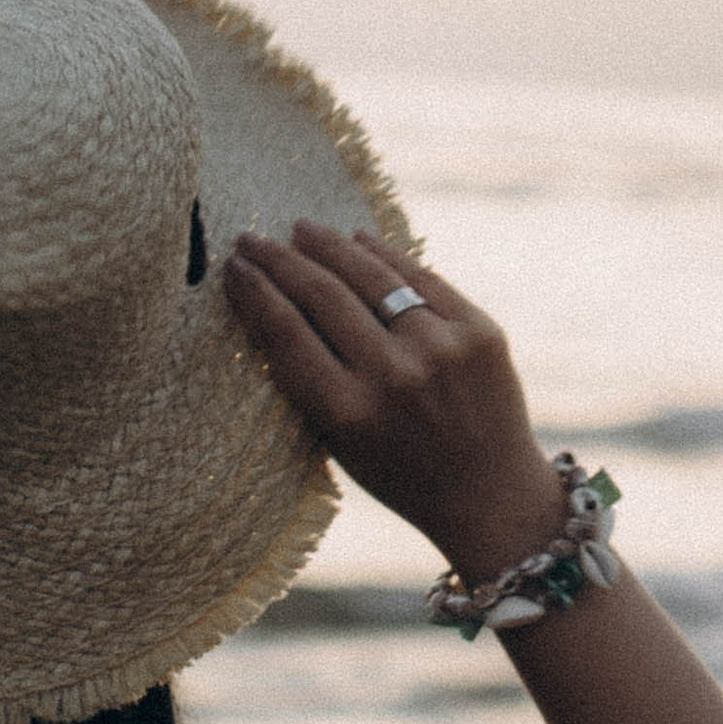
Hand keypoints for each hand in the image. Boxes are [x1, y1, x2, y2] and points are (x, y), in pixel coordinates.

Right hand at [222, 220, 565, 579]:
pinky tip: (357, 240)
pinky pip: (422, 279)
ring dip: (329, 246)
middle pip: (321, 296)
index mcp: (348, 413)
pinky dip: (385, 256)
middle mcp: (393, 376)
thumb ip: (310, 379)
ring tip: (301, 229)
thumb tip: (276, 301)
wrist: (489, 494)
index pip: (286, 333)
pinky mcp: (479, 332)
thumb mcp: (339, 442)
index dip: (254, 292)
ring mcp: (441, 349)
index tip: (233, 267)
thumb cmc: (400, 473)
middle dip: (279, 260)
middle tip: (251, 238)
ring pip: (372, 277)